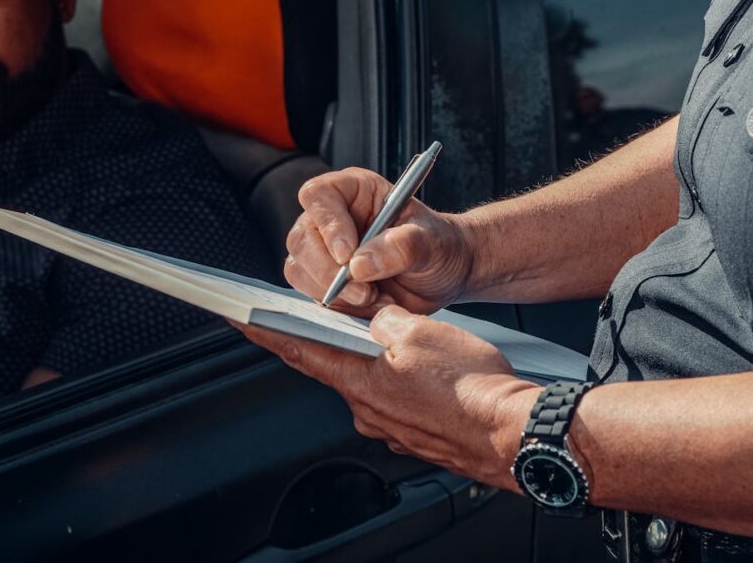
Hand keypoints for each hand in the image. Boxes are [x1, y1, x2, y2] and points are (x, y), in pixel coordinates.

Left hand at [236, 305, 540, 491]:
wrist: (513, 434)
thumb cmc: (473, 388)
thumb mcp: (420, 332)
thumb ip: (385, 322)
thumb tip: (375, 320)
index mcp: (360, 380)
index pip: (298, 350)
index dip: (266, 332)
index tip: (239, 319)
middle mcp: (368, 408)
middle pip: (332, 365)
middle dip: (324, 340)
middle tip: (316, 317)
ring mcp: (391, 425)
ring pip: (368, 381)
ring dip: (368, 358)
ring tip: (391, 336)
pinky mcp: (415, 432)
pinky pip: (394, 398)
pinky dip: (395, 379)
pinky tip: (420, 367)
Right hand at [285, 168, 475, 314]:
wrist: (446, 274)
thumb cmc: (440, 245)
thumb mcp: (432, 240)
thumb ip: (402, 246)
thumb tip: (360, 263)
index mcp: (353, 190)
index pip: (318, 196)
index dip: (328, 225)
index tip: (348, 254)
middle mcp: (332, 218)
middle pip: (302, 239)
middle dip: (329, 272)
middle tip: (366, 291)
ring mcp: (324, 251)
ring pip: (300, 270)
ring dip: (336, 294)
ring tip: (377, 298)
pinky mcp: (325, 281)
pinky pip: (314, 297)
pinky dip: (342, 308)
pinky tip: (374, 306)